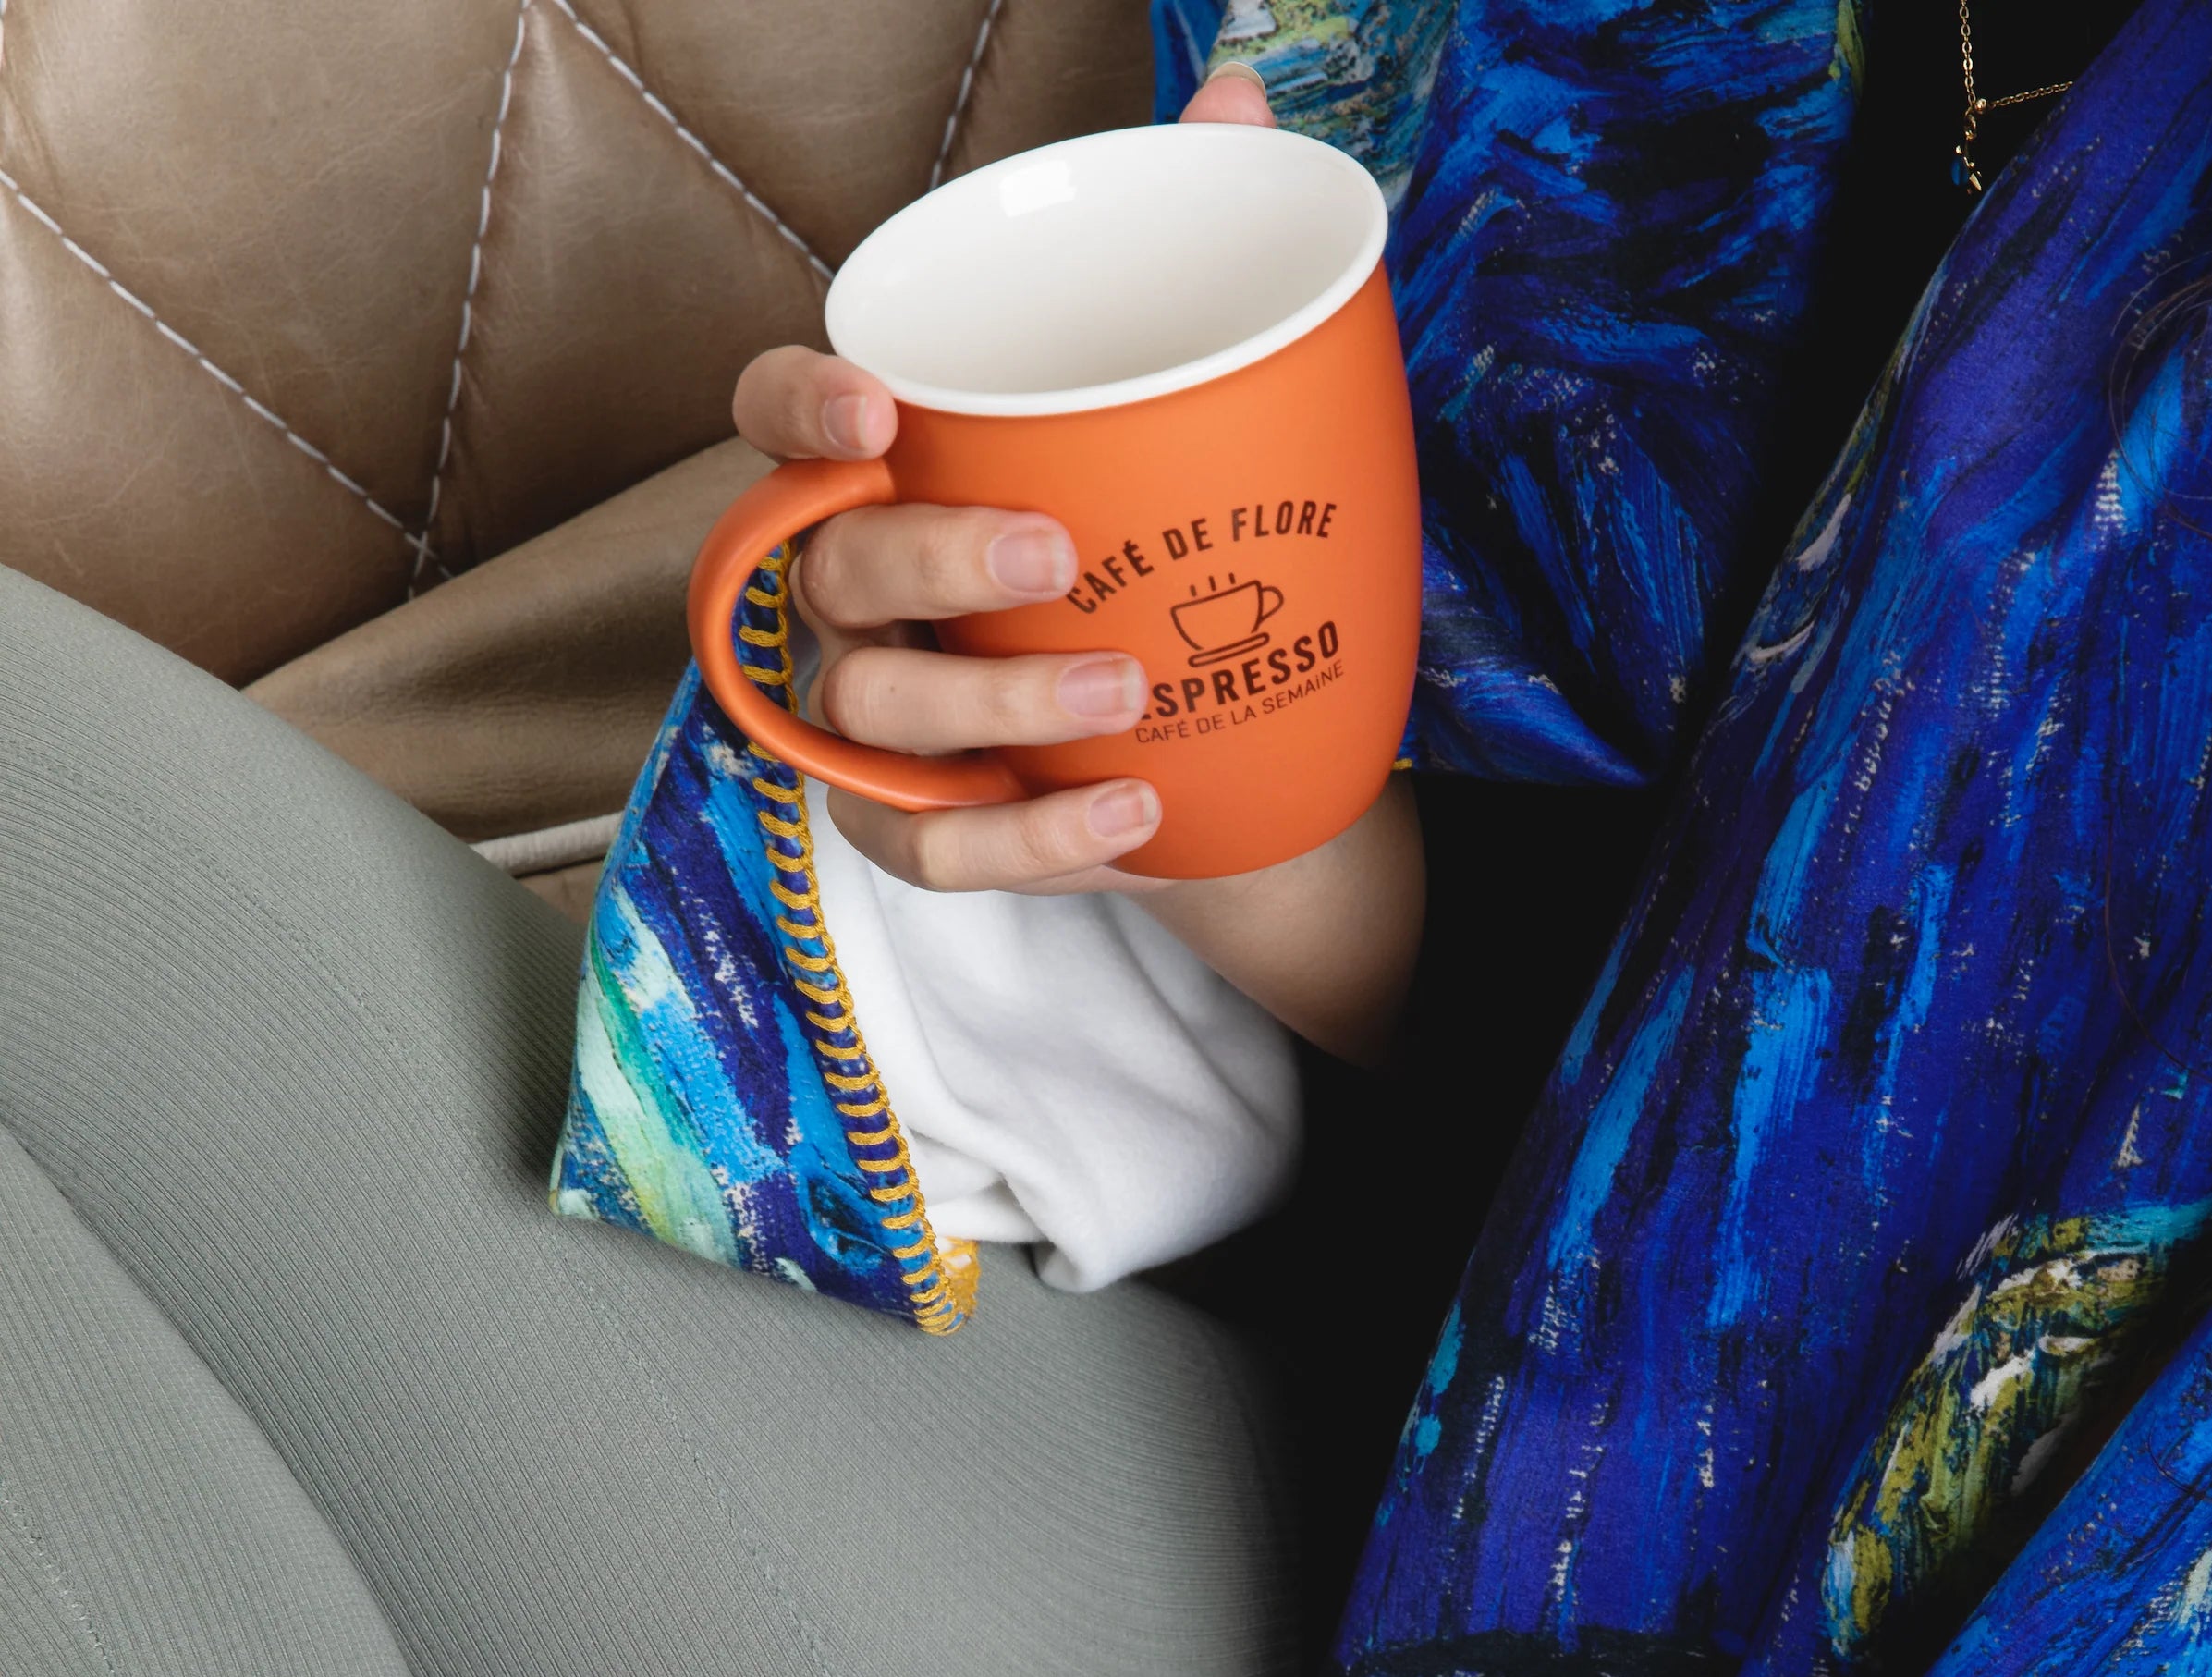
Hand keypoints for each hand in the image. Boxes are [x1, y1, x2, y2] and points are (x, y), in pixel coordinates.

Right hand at [727, 63, 1424, 1059]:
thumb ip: (1176, 249)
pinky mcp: (909, 823)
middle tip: (1054, 554)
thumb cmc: (1128, 528)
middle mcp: (840, 594)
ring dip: (992, 707)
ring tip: (1126, 687)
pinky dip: (1024, 841)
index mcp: (872, 473)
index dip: (798, 410)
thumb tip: (1243, 100)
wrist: (1195, 716)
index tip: (877, 410)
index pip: (774, 421)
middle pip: (825, 572)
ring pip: (873, 717)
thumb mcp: (1153, 399)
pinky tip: (1128, 807)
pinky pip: (930, 847)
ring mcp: (862, 717)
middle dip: (926, 562)